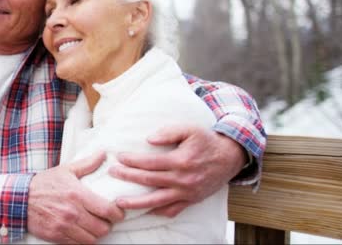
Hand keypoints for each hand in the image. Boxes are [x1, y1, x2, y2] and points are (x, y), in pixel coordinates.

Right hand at [27, 151, 124, 243]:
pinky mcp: (56, 236)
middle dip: (107, 225)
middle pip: (102, 228)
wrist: (20, 198)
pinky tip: (82, 232)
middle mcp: (72, 212)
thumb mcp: (66, 170)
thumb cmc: (44, 184)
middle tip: (105, 220)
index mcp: (77, 194)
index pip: (107, 210)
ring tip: (94, 226)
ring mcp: (64, 226)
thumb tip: (103, 154)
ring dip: (96, 234)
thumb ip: (87, 164)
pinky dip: (83, 240)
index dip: (117, 214)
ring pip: (92, 239)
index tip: (117, 212)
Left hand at [109, 125, 246, 216]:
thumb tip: (148, 140)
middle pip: (149, 180)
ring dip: (136, 203)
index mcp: (181, 161)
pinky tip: (144, 211)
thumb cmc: (206, 141)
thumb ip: (169, 132)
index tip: (118, 157)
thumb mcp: (190, 129)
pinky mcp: (191, 201)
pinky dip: (157, 212)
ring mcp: (187, 193)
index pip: (150, 163)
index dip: (132, 161)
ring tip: (119, 203)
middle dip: (128, 177)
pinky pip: (172, 211)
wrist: (229, 157)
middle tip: (112, 173)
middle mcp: (183, 180)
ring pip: (157, 201)